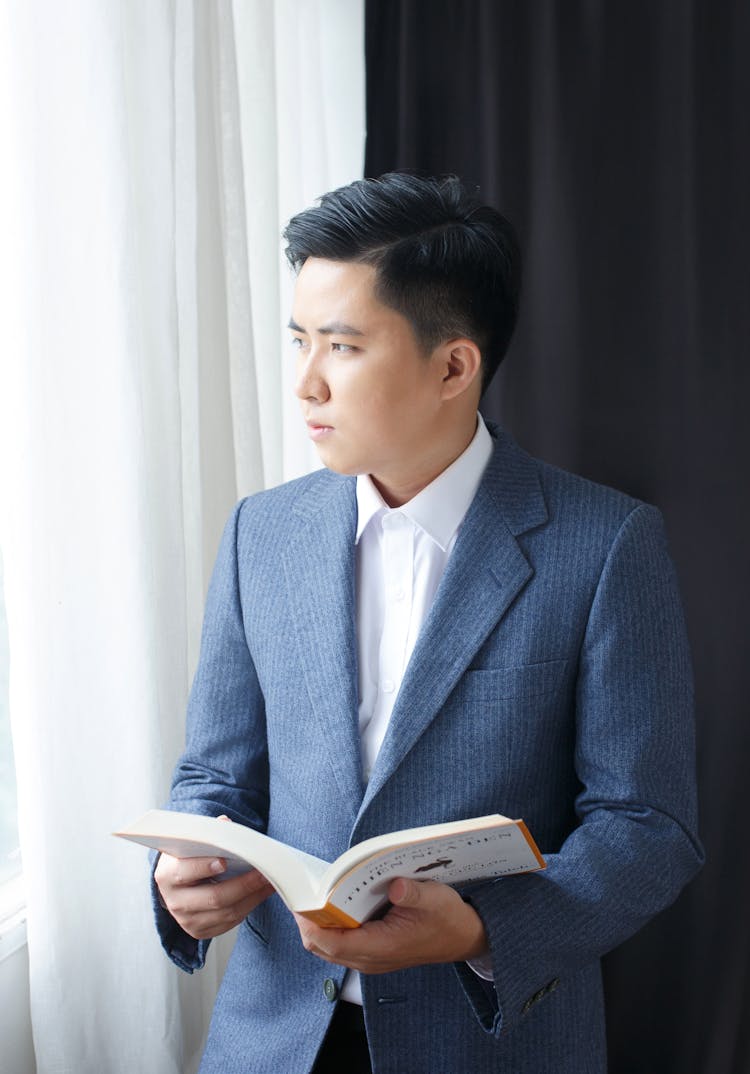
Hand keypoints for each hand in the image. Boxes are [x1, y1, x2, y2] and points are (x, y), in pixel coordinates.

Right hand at [154, 817, 273, 939]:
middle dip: (243, 884)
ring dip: (253, 896)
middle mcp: (175, 902)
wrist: (176, 886)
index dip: (204, 867)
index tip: (224, 861)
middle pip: (214, 897)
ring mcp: (188, 921)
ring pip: (227, 912)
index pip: (184, 872)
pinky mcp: (201, 932)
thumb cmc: (187, 859)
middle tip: (264, 871)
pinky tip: (262, 892)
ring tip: (270, 880)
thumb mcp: (190, 844)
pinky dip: (250, 905)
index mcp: (167, 875)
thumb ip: (207, 833)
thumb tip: (225, 823)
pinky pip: (231, 922)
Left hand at [294, 878, 487, 973]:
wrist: (462, 938)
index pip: (333, 942)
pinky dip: (328, 925)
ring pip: (326, 947)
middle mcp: (370, 958)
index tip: (301, 900)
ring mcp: (369, 958)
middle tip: (302, 890)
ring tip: (313, 893)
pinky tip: (332, 903)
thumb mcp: (435, 899)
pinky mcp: (370, 952)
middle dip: (307, 921)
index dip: (311, 923)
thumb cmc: (447, 919)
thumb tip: (395, 886)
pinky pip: (338, 943)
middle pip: (322, 947)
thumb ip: (414, 893)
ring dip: (316, 923)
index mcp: (382, 947)